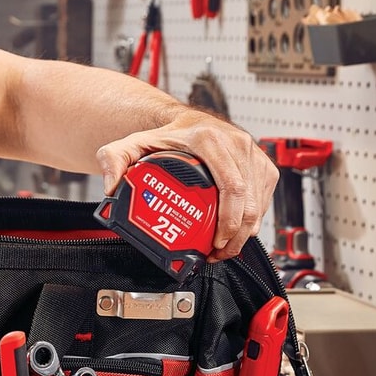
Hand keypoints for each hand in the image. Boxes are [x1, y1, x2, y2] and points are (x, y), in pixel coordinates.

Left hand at [97, 112, 277, 260]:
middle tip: (217, 253)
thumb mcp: (133, 144)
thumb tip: (112, 187)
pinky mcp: (263, 165)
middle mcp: (237, 144)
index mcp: (211, 140)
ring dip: (245, 232)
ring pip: (259, 203)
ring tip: (223, 249)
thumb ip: (113, 159)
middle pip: (249, 201)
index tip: (216, 240)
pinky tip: (236, 233)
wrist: (187, 122)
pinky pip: (264, 199)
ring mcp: (253, 155)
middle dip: (236, 235)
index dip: (229, 219)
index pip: (232, 186)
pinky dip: (253, 221)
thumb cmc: (166, 135)